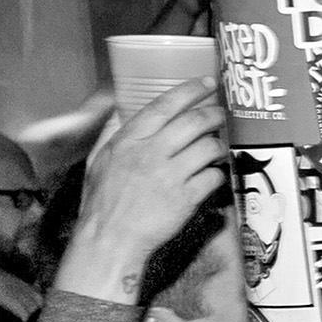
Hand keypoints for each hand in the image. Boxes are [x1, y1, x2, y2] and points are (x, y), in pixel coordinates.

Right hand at [52, 83, 228, 303]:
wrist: (110, 238)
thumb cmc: (103, 201)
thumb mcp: (99, 161)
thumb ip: (116, 136)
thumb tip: (119, 111)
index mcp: (128, 141)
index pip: (163, 105)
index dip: (189, 91)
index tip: (207, 83)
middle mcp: (150, 153)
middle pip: (194, 122)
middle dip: (214, 114)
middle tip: (222, 114)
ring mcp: (170, 175)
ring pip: (208, 147)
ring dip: (219, 145)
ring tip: (219, 147)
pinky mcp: (186, 198)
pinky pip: (214, 177)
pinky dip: (218, 174)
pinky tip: (213, 176)